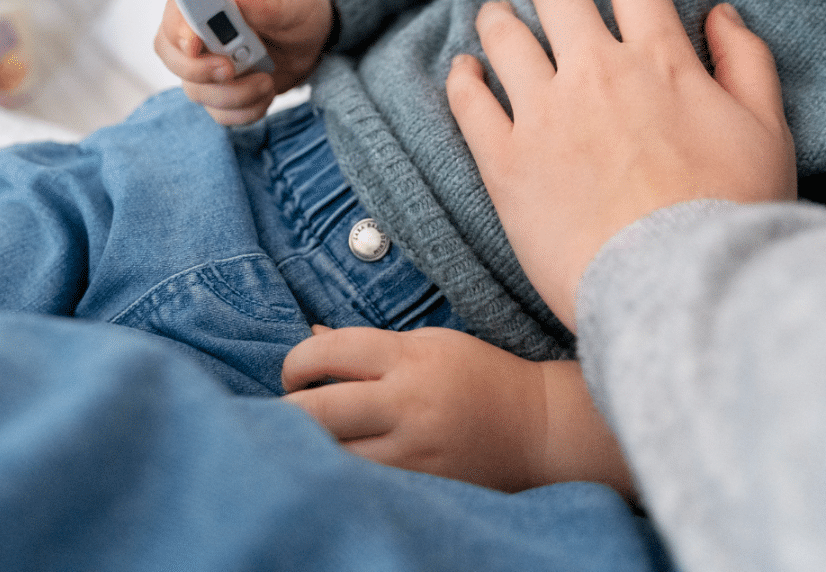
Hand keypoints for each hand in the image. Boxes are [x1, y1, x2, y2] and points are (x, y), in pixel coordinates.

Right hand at [154, 0, 333, 125]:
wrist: (311, 40)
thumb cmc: (296, 7)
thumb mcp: (293, 0)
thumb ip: (268, 3)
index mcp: (212, 1)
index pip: (176, 13)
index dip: (178, 31)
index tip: (195, 45)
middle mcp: (201, 34)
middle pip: (173, 59)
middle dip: (200, 71)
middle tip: (232, 69)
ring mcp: (208, 66)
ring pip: (197, 91)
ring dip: (234, 94)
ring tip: (267, 81)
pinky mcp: (222, 92)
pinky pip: (220, 113)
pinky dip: (245, 111)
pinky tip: (266, 93)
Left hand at [282, 326, 632, 496]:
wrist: (540, 429)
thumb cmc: (480, 377)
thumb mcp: (429, 344)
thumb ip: (368, 346)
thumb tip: (311, 338)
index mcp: (411, 358)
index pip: (330, 351)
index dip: (296, 360)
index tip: (294, 372)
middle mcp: (409, 404)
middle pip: (317, 412)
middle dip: (285, 411)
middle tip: (285, 411)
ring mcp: (415, 452)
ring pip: (332, 457)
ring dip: (308, 448)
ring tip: (308, 440)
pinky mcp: (423, 487)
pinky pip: (362, 483)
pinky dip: (341, 473)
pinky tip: (339, 464)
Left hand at [446, 0, 795, 330]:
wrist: (674, 283)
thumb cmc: (731, 214)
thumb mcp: (768, 130)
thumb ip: (746, 62)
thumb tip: (719, 13)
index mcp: (660, 58)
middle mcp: (595, 71)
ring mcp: (543, 113)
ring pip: (505, 36)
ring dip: (499, 19)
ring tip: (494, 17)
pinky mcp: (504, 160)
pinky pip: (468, 100)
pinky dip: (463, 76)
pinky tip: (463, 70)